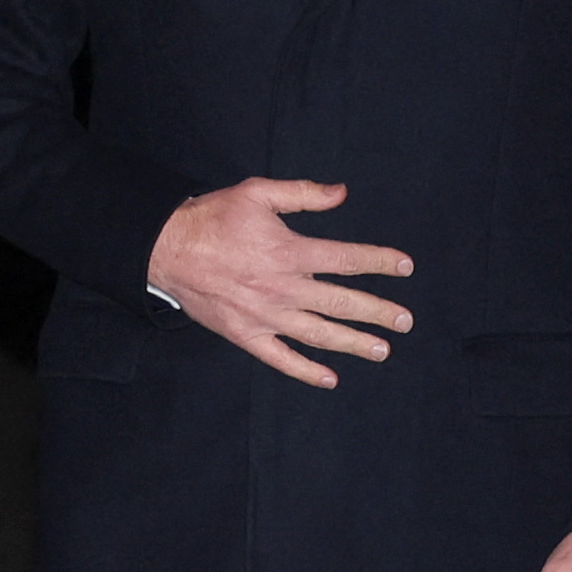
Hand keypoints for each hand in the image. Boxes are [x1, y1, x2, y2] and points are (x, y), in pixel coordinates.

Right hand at [147, 177, 413, 389]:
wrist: (166, 249)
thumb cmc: (212, 218)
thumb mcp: (257, 193)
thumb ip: (302, 194)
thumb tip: (341, 192)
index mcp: (290, 252)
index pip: (347, 260)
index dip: (380, 262)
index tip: (405, 267)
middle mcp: (283, 288)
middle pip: (342, 303)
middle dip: (378, 312)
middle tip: (406, 320)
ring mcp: (266, 316)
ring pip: (320, 334)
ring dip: (354, 343)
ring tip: (382, 349)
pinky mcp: (246, 335)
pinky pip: (282, 359)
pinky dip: (306, 371)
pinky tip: (330, 378)